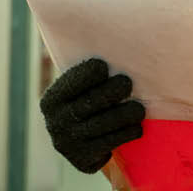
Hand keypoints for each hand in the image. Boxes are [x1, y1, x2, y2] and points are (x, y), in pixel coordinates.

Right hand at [39, 58, 144, 172]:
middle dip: (114, 90)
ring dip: (128, 113)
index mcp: (52, 100)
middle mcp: (55, 121)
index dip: (89, 73)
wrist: (89, 145)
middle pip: (91, 101)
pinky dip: (128, 132)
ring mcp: (68, 142)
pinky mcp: (83, 158)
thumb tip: (113, 34)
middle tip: (127, 83)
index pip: (72, 82)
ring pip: (106, 122)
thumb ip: (92, 72)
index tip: (104, 67)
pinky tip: (136, 126)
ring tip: (139, 108)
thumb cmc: (92, 104)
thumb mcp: (85, 89)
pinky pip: (112, 141)